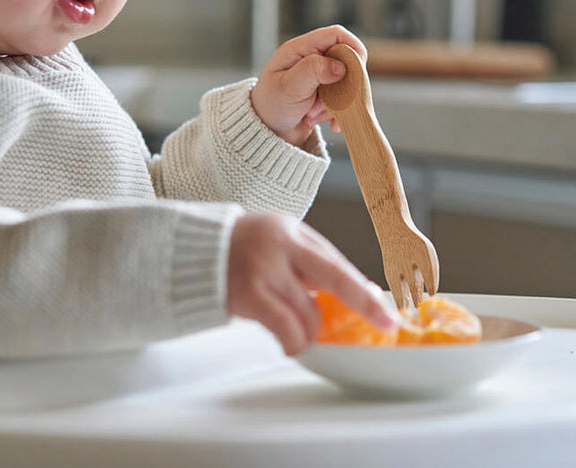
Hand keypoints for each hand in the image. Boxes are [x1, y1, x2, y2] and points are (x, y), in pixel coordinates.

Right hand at [226, 213, 397, 355]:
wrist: (189, 251)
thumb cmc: (237, 250)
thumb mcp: (274, 242)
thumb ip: (306, 262)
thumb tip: (353, 293)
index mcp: (291, 229)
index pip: (335, 260)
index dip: (363, 287)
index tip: (386, 307)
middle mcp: (281, 243)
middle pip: (335, 276)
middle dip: (365, 302)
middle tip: (385, 323)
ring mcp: (264, 267)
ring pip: (309, 312)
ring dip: (310, 331)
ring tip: (296, 332)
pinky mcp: (248, 292)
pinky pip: (286, 327)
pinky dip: (294, 341)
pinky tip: (290, 345)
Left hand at [250, 25, 365, 146]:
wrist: (266, 132)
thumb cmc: (270, 106)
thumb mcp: (289, 87)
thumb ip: (313, 71)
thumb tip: (340, 66)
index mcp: (300, 49)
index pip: (336, 35)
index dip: (352, 47)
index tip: (359, 68)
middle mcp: (311, 58)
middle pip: (346, 59)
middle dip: (342, 84)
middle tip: (327, 102)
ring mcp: (318, 76)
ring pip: (346, 82)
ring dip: (336, 102)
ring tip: (312, 114)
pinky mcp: (324, 93)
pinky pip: (343, 98)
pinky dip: (337, 112)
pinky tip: (322, 122)